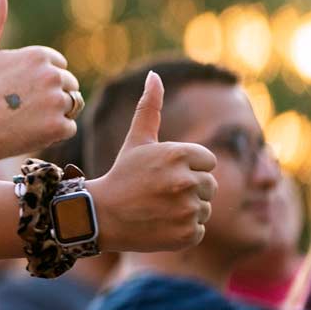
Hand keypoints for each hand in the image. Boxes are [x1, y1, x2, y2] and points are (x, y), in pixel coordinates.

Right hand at [0, 0, 78, 170]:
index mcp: (38, 55)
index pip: (57, 64)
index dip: (37, 78)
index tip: (17, 89)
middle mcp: (52, 75)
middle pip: (66, 84)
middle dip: (48, 95)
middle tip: (19, 107)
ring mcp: (57, 101)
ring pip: (70, 105)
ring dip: (54, 113)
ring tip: (25, 119)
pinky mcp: (59, 126)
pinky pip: (68, 127)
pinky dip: (53, 132)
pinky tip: (30, 131)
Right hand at [88, 71, 216, 251]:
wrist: (100, 216)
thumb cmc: (122, 174)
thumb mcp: (136, 141)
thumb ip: (150, 108)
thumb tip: (154, 75)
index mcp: (177, 154)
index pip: (208, 161)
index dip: (188, 167)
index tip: (164, 173)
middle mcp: (185, 181)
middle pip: (210, 185)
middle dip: (189, 189)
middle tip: (159, 193)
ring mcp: (186, 209)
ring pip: (205, 208)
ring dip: (186, 210)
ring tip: (159, 208)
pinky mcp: (187, 234)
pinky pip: (199, 229)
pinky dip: (183, 230)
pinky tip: (160, 224)